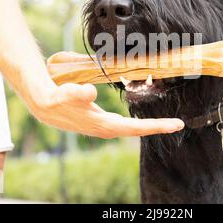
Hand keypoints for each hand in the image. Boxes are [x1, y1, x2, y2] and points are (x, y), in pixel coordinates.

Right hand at [27, 81, 184, 138]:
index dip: (154, 127)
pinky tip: (145, 121)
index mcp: (101, 124)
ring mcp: (104, 126)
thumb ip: (75, 93)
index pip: (133, 128)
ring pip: (132, 128)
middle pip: (137, 130)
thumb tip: (90, 94)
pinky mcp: (102, 121)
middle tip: (179, 124)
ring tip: (167, 123)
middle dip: (158, 127)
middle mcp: (106, 128)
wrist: (44, 104)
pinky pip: (126, 124)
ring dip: (149, 126)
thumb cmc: (55, 98)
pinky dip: (139, 123)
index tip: (174, 125)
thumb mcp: (63, 93)